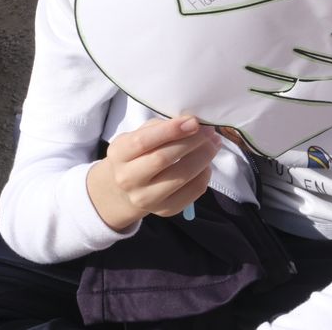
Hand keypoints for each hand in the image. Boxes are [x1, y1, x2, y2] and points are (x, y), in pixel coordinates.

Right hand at [87, 115, 220, 229]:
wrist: (126, 188)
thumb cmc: (139, 153)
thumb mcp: (139, 134)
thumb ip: (161, 127)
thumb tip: (191, 123)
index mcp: (119, 154)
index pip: (143, 141)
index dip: (170, 130)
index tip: (193, 121)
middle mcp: (128, 179)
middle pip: (163, 159)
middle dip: (191, 142)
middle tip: (209, 131)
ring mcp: (145, 198)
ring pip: (181, 176)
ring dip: (203, 157)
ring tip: (213, 144)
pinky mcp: (165, 210)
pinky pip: (193, 191)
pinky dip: (204, 174)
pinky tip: (206, 164)